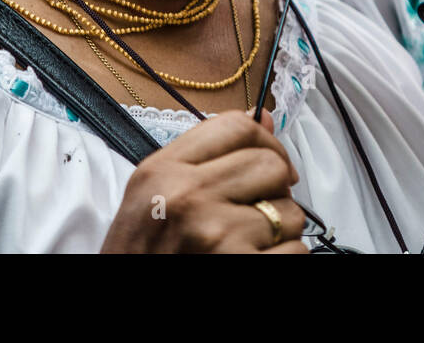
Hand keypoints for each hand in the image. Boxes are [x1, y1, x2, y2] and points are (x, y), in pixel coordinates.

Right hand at [101, 109, 306, 252]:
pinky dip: (283, 258)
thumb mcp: (155, 195)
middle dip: (275, 190)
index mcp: (163, 170)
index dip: (267, 142)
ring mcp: (214, 233)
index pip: (237, 126)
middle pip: (270, 165)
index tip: (272, 164)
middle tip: (257, 212)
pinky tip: (253, 261)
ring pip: (289, 212)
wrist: (128, 303)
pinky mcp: (237, 264)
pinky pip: (295, 250)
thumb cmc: (142, 255)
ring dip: (279, 231)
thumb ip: (206, 156)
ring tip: (247, 245)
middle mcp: (187, 196)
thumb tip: (266, 121)